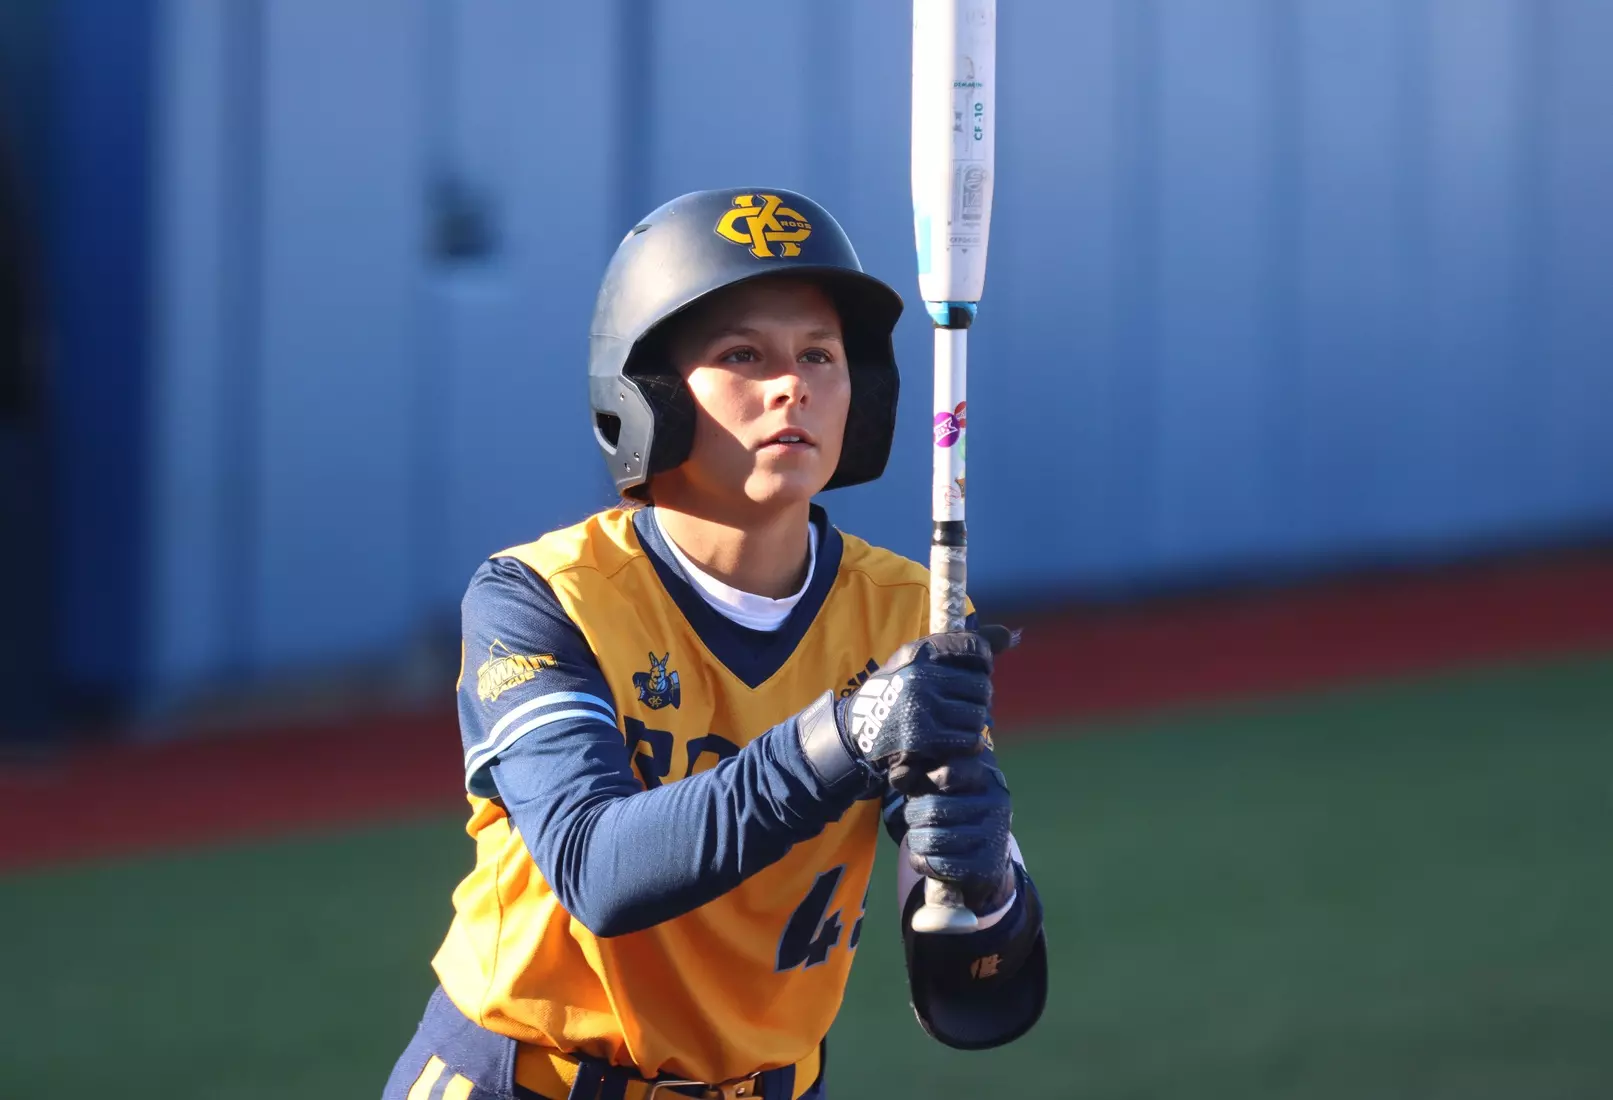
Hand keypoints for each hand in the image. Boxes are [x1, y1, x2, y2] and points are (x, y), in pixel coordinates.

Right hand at [834, 626, 1018, 778]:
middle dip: (977, 697)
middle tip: (962, 703)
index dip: (983, 662)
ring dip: (972, 722)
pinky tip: (954, 740)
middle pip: (982, 685)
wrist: (859, 728)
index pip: (975, 648)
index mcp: (921, 652)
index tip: (975, 670)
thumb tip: (1012, 635)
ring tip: (956, 722)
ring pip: (978, 715)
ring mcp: (921, 707)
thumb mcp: (923, 660)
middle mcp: (920, 676)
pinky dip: (967, 743)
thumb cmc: (900, 689)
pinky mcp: (922, 738)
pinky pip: (969, 740)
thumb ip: (968, 646)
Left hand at [900, 753, 1014, 912]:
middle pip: (933, 808)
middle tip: (913, 817)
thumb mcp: (940, 785)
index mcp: (985, 774)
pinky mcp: (986, 865)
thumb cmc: (956, 807)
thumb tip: (898, 774)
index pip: (947, 774)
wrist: (986, 851)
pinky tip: (925, 857)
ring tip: (919, 836)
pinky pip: (937, 864)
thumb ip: (918, 775)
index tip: (917, 788)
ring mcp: (994, 835)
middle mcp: (996, 802)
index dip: (922, 782)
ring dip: (916, 839)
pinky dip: (920, 861)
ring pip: (932, 838)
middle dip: (913, 814)